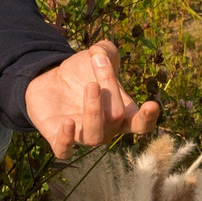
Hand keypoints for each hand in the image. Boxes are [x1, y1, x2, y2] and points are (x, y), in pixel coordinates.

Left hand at [24, 40, 159, 158]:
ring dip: (94, 111)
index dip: (148, 118)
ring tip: (91, 86)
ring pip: (94, 136)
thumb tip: (99, 51)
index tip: (151, 104)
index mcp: (122, 113)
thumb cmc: (82, 72)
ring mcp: (82, 135)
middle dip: (110, 90)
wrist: (50, 80)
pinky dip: (66, 140)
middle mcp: (105, 128)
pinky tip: (67, 122)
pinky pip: (64, 150)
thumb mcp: (97, 56)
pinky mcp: (57, 137)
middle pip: (115, 117)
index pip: (141, 124)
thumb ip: (106, 50)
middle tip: (99, 62)